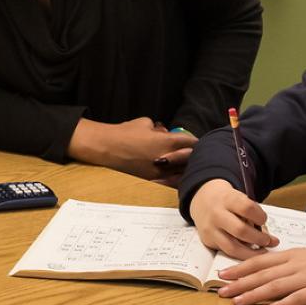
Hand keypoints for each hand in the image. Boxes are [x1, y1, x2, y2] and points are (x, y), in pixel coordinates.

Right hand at [67, 117, 193, 184]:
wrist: (108, 147)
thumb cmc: (126, 132)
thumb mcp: (146, 124)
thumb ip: (160, 130)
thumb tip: (166, 134)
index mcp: (168, 142)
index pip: (192, 143)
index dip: (197, 142)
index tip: (198, 143)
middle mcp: (167, 158)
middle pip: (191, 160)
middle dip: (194, 156)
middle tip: (196, 155)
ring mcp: (160, 172)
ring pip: (182, 173)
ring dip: (185, 169)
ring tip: (186, 166)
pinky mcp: (152, 180)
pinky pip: (170, 180)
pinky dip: (174, 177)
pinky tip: (173, 174)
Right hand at [189, 179, 276, 258]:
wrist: (202, 199)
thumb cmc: (227, 200)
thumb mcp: (239, 197)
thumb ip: (253, 214)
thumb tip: (271, 238)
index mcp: (227, 198)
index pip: (247, 208)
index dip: (260, 216)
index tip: (264, 219)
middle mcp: (217, 214)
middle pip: (241, 230)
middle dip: (258, 238)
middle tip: (267, 240)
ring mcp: (211, 229)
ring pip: (233, 248)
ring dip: (251, 253)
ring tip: (262, 251)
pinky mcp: (208, 241)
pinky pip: (226, 252)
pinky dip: (240, 255)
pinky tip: (249, 253)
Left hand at [215, 243, 305, 304]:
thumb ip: (295, 266)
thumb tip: (276, 274)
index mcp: (295, 255)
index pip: (260, 261)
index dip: (240, 268)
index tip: (223, 274)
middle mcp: (298, 264)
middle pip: (262, 274)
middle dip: (239, 283)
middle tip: (220, 291)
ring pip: (275, 285)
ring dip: (254, 294)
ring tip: (236, 302)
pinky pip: (298, 298)